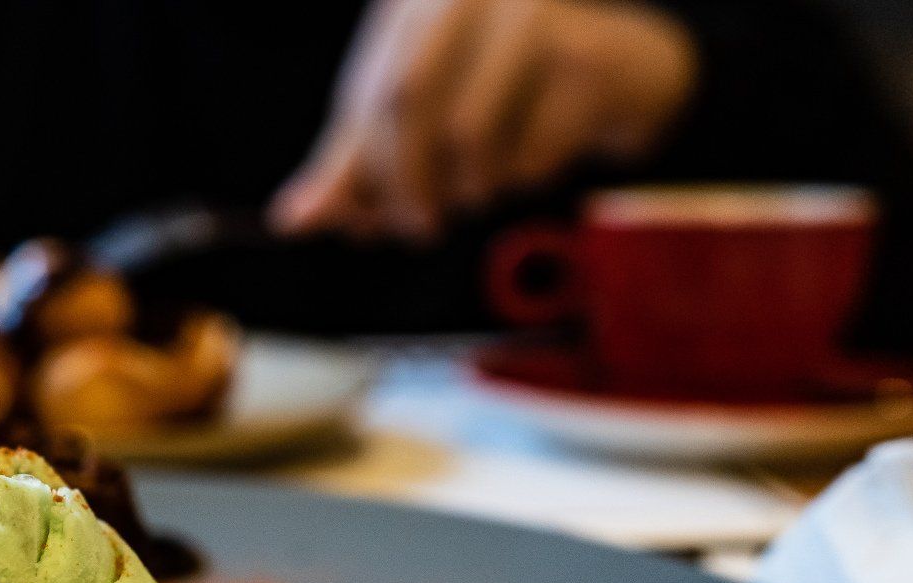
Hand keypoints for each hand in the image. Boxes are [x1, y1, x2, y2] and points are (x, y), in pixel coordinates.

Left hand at [271, 0, 697, 241]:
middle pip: (409, 100)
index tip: (361, 225)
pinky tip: (533, 160)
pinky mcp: (586, 58)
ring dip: (468, 189)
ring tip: (481, 187)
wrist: (619, 71)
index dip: (361, 171)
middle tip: (418, 230)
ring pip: (471, 135)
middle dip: (406, 185)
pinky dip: (523, 178)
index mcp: (416, 5)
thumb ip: (353, 166)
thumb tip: (293, 220)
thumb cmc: (502, 90)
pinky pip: (532, 152)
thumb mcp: (415, 120)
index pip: (370, 94)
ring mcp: (533, 16)